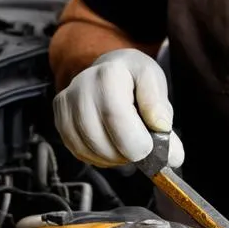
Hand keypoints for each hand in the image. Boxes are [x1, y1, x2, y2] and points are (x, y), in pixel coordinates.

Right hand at [53, 49, 183, 168]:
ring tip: (128, 147)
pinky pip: (77, 150)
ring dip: (112, 158)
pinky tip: (112, 147)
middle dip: (125, 153)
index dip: (134, 141)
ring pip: (86, 148)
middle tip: (142, 151)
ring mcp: (67, 103)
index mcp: (109, 74)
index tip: (150, 150)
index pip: (115, 116)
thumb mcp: (155, 83)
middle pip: (98, 137)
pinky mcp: (59, 118)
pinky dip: (98, 157)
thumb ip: (162, 112)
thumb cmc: (135, 77)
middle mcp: (81, 86)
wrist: (111, 69)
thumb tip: (168, 145)